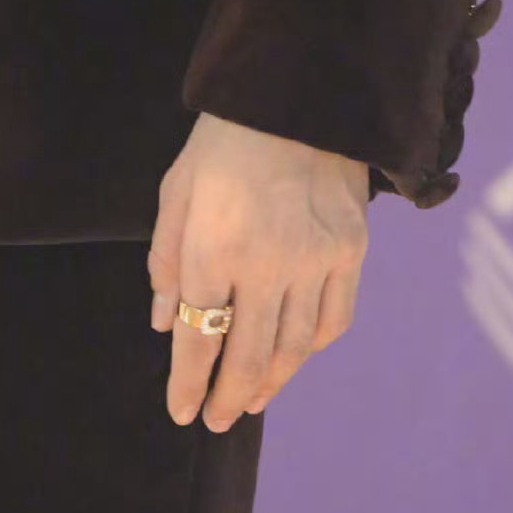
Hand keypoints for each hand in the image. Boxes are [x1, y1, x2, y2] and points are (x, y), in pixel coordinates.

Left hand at [147, 110, 369, 430]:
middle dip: (228, 397)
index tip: (182, 411)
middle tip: (217, 420)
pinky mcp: (350, 250)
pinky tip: (295, 356)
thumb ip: (167, 260)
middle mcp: (266, 264)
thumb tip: (163, 323)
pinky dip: (312, 348)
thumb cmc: (223, 141)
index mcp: (213, 247)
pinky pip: (333, 319)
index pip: (197, 337)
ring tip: (252, 401)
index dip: (188, 383)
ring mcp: (314, 259)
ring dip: (270, 382)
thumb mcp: (176, 191)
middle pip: (246, 355)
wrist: (294, 92)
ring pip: (292, 347)